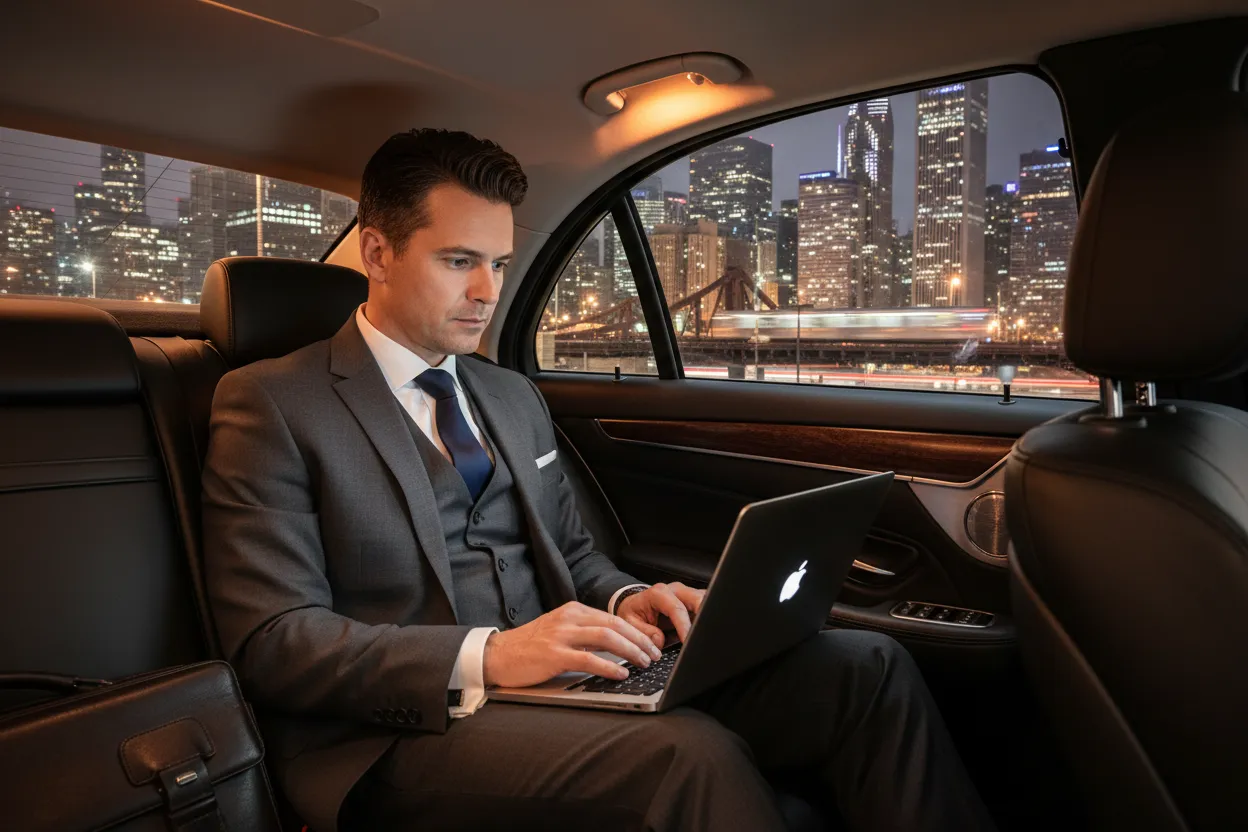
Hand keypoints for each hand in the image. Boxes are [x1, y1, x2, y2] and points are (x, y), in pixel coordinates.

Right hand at [482, 601, 663, 687]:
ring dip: (631, 651)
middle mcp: (569, 619)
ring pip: (606, 638)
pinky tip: (621, 673)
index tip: (652, 644)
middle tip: (656, 654)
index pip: (613, 618)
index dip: (637, 631)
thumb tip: (617, 646)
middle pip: (615, 625)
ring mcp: (561, 635)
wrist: (498, 655)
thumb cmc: (530, 647)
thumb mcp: (560, 632)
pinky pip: (588, 659)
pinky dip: (609, 666)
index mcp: (573, 611)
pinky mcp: (554, 655)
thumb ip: (584, 634)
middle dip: (640, 640)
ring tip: (644, 662)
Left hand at [617, 582, 705, 647]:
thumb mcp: (630, 623)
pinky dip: (706, 620)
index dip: (684, 626)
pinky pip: (706, 608)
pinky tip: (703, 632)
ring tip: (704, 635)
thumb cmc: (634, 613)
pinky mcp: (694, 602)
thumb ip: (643, 632)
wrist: (635, 606)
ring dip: (707, 618)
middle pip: (698, 599)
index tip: (687, 640)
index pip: (677, 608)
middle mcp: (676, 590)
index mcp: (659, 593)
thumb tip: (659, 639)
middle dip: (704, 615)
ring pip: (706, 601)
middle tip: (703, 635)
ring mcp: (687, 594)